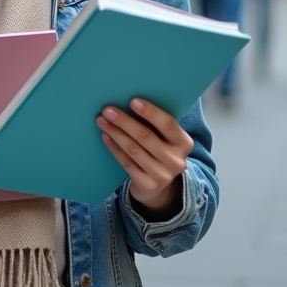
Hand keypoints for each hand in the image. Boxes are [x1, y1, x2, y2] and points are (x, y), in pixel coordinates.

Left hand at [96, 98, 193, 217]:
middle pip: (146, 137)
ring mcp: (163, 175)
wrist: (160, 186)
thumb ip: (156, 124)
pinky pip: (127, 163)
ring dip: (116, 133)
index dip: (150, 112)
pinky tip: (106, 137)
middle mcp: (176, 160)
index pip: (168, 124)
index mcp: (184, 143)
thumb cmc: (160, 150)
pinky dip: (114, 148)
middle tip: (108, 110)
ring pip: (134, 150)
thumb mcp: (166, 139)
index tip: (133, 101)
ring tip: (102, 121)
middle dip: (125, 122)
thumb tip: (130, 102)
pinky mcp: (148, 185)